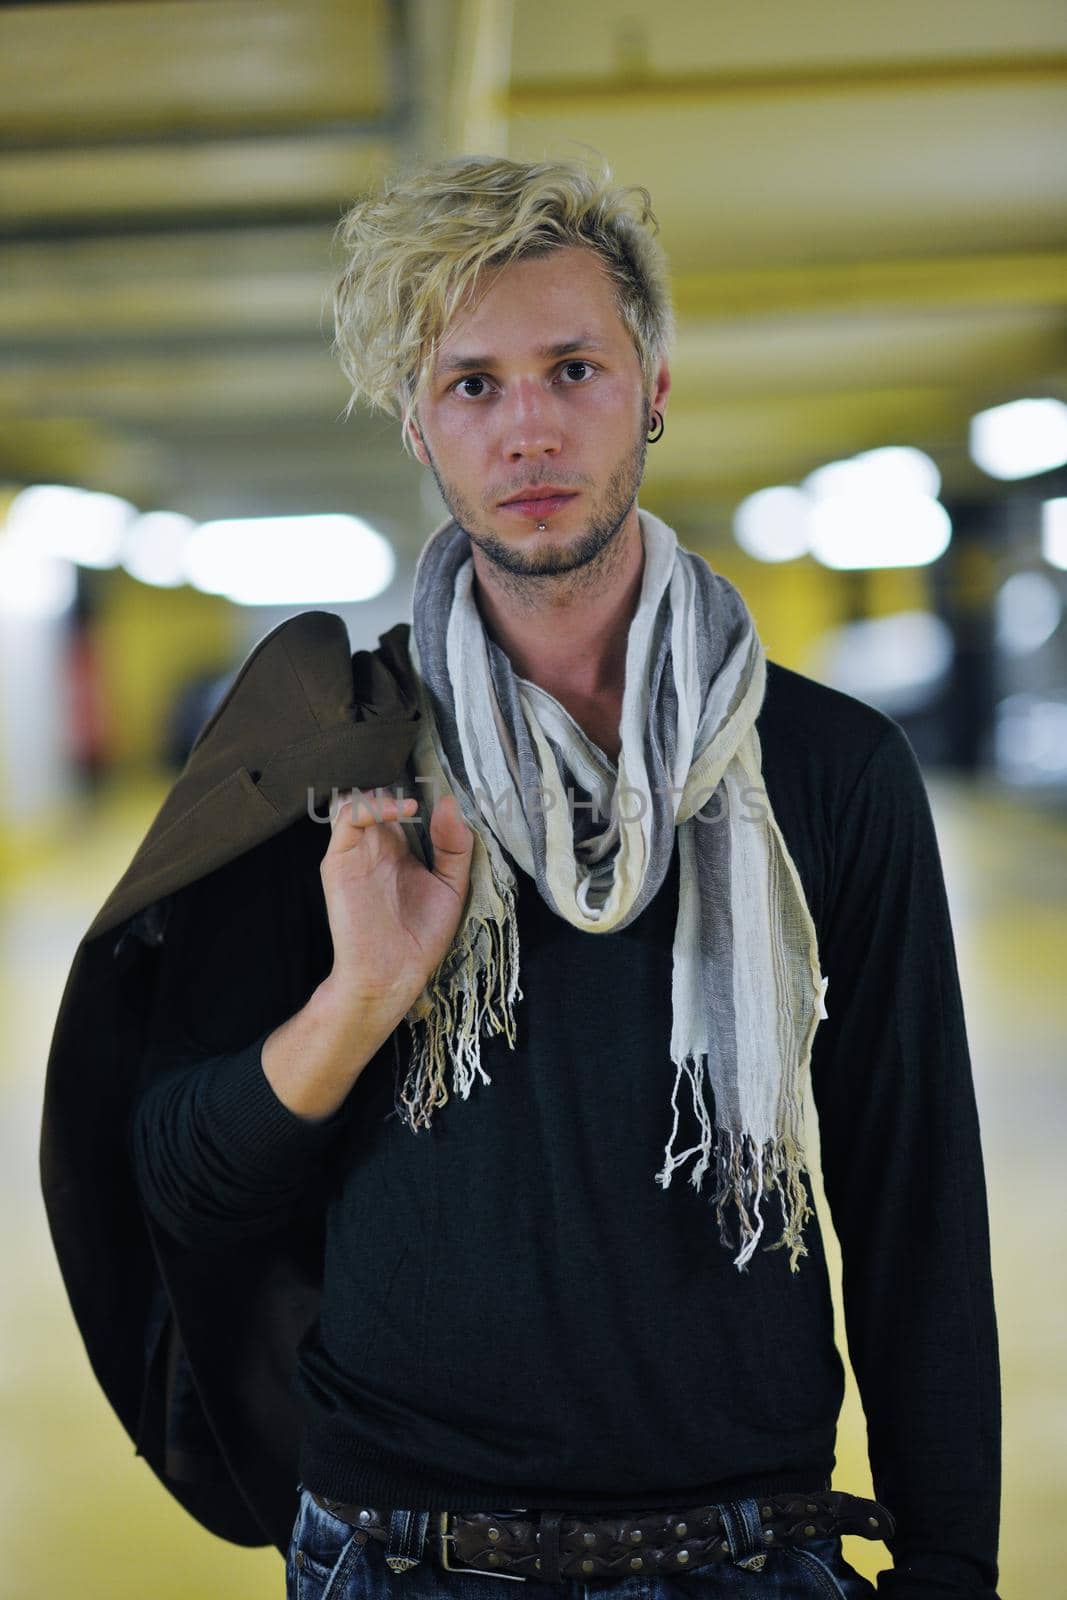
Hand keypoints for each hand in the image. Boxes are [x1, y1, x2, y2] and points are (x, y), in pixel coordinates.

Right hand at [318, 787, 474, 1024]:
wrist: (393, 975)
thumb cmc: (420, 937)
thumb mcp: (451, 886)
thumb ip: (454, 845)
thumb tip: (449, 802)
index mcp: (398, 849)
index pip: (398, 804)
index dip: (416, 787)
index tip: (442, 779)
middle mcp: (374, 845)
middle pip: (373, 794)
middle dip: (395, 780)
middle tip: (423, 777)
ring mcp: (355, 851)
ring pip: (355, 798)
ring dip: (381, 790)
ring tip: (410, 802)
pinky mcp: (339, 861)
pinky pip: (347, 818)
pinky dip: (371, 805)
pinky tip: (403, 811)